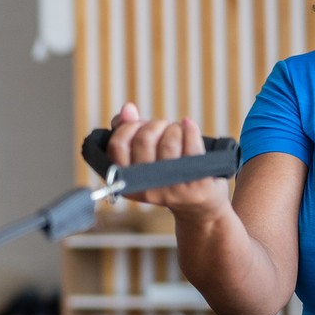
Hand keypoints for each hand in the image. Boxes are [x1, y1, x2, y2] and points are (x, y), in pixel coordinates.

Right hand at [104, 102, 229, 217]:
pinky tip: (189, 127)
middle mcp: (146, 187)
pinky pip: (192, 147)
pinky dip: (190, 130)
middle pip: (144, 140)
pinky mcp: (196, 184)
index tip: (139, 125)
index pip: (117, 146)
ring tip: (178, 132)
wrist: (198, 204)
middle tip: (163, 127)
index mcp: (126, 181)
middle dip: (155, 125)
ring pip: (169, 143)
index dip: (128, 127)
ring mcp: (171, 187)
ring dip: (174, 129)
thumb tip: (127, 109)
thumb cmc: (167, 173)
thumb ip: (129, 131)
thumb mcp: (142, 157)